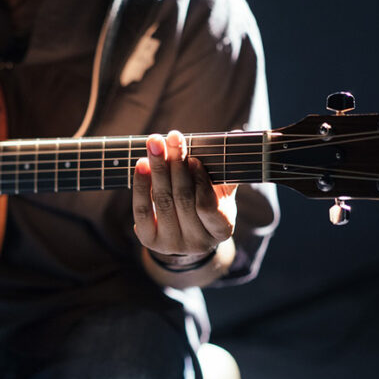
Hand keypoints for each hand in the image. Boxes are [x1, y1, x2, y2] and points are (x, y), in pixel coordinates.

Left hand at [132, 130, 236, 267]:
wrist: (184, 233)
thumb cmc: (207, 204)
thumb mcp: (221, 192)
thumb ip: (225, 168)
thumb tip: (236, 134)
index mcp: (221, 230)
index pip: (208, 206)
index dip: (200, 182)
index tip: (194, 159)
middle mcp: (197, 243)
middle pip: (182, 199)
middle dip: (176, 165)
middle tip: (172, 137)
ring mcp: (172, 244)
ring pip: (162, 201)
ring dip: (157, 169)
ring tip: (155, 144)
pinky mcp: (149, 240)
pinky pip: (142, 209)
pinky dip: (141, 185)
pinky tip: (142, 164)